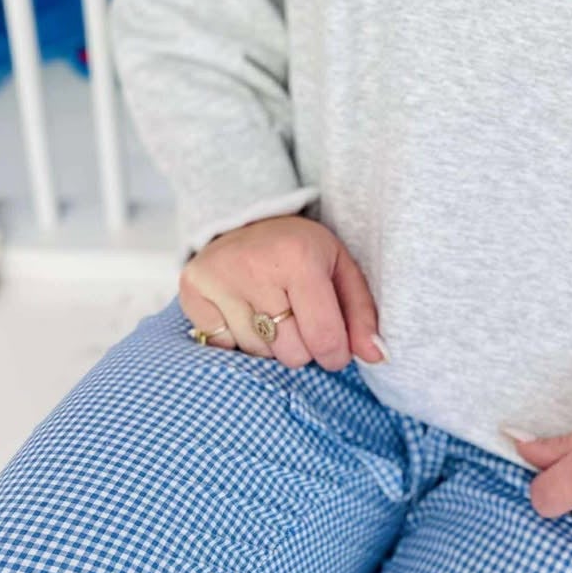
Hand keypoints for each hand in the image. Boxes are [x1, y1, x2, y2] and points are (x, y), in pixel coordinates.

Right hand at [178, 212, 387, 370]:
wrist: (244, 216)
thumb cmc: (300, 251)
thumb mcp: (340, 269)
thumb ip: (362, 314)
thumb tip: (378, 356)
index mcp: (300, 258)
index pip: (325, 339)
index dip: (336, 353)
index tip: (334, 345)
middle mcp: (255, 266)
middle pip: (292, 354)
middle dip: (302, 346)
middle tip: (297, 315)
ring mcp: (219, 278)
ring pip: (258, 355)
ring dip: (270, 343)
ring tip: (268, 308)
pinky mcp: (192, 290)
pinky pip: (224, 347)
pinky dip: (238, 338)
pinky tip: (242, 309)